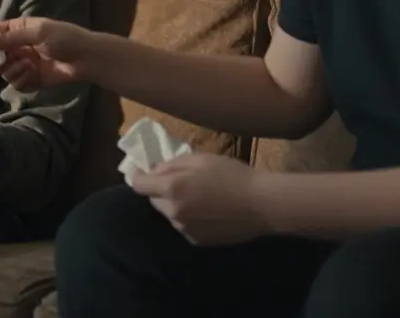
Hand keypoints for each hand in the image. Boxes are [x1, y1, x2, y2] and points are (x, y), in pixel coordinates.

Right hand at [0, 17, 94, 91]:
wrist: (87, 59)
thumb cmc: (65, 39)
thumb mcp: (38, 32)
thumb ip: (12, 37)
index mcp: (21, 30)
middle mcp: (21, 47)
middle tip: (3, 63)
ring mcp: (26, 64)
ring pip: (6, 72)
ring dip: (13, 70)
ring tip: (28, 66)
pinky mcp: (33, 80)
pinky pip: (17, 84)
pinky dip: (22, 80)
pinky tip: (32, 74)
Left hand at [131, 153, 268, 245]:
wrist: (261, 205)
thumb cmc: (233, 175)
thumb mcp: (201, 159)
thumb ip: (172, 164)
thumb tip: (154, 169)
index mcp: (172, 187)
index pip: (138, 185)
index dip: (138, 176)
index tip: (142, 171)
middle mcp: (173, 211)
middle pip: (153, 200)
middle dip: (160, 190)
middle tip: (180, 181)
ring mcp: (184, 229)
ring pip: (169, 214)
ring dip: (175, 205)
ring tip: (199, 197)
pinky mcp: (196, 241)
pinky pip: (183, 226)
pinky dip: (189, 218)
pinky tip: (208, 212)